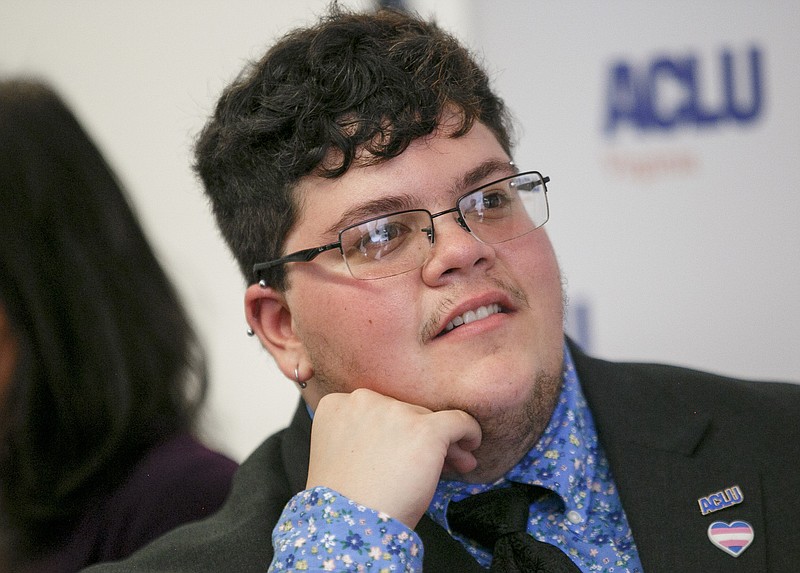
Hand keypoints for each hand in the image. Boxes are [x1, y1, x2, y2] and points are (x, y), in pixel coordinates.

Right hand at [306, 388, 481, 527]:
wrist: (351, 523)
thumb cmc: (345, 499)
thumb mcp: (342, 454)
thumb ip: (364, 434)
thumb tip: (408, 434)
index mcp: (338, 405)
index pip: (377, 409)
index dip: (394, 429)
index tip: (402, 450)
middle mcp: (364, 400)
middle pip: (405, 412)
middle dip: (419, 436)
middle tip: (433, 462)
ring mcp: (395, 412)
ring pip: (429, 418)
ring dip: (443, 441)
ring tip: (454, 464)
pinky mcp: (424, 429)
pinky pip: (458, 420)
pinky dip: (469, 430)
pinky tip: (471, 443)